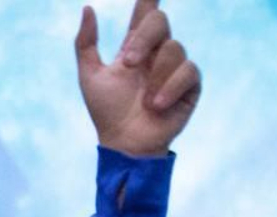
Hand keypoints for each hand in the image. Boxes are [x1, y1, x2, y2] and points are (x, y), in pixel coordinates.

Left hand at [75, 1, 201, 157]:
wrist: (124, 143)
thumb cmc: (107, 112)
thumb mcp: (89, 76)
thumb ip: (86, 43)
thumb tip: (88, 8)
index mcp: (135, 46)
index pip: (145, 13)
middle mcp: (157, 52)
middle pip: (159, 21)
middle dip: (144, 39)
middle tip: (127, 63)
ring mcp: (175, 68)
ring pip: (174, 48)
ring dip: (154, 75)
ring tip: (143, 101)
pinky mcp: (190, 86)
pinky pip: (189, 71)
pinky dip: (170, 87)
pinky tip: (156, 105)